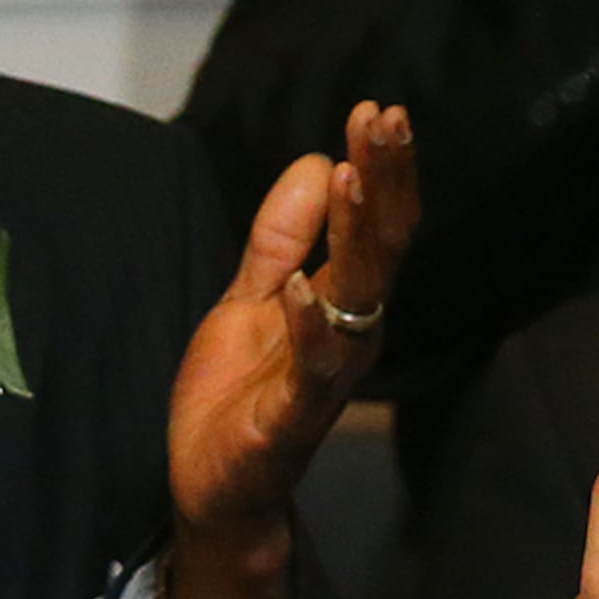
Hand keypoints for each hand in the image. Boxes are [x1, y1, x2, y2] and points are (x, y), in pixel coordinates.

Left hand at [167, 103, 417, 534]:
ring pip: (358, 297)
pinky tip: (301, 288)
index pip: (375, 224)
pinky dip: (308, 328)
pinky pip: (311, 370)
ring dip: (356, 235)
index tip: (375, 109)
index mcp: (344, 301)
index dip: (380, 168)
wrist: (214, 489)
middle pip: (382, 247)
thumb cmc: (238, 395)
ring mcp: (326, 375)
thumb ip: (281, 240)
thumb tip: (315, 162)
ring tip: (350, 176)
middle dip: (383, 179)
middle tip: (383, 119)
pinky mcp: (292, 419)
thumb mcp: (250, 299)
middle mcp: (351, 333)